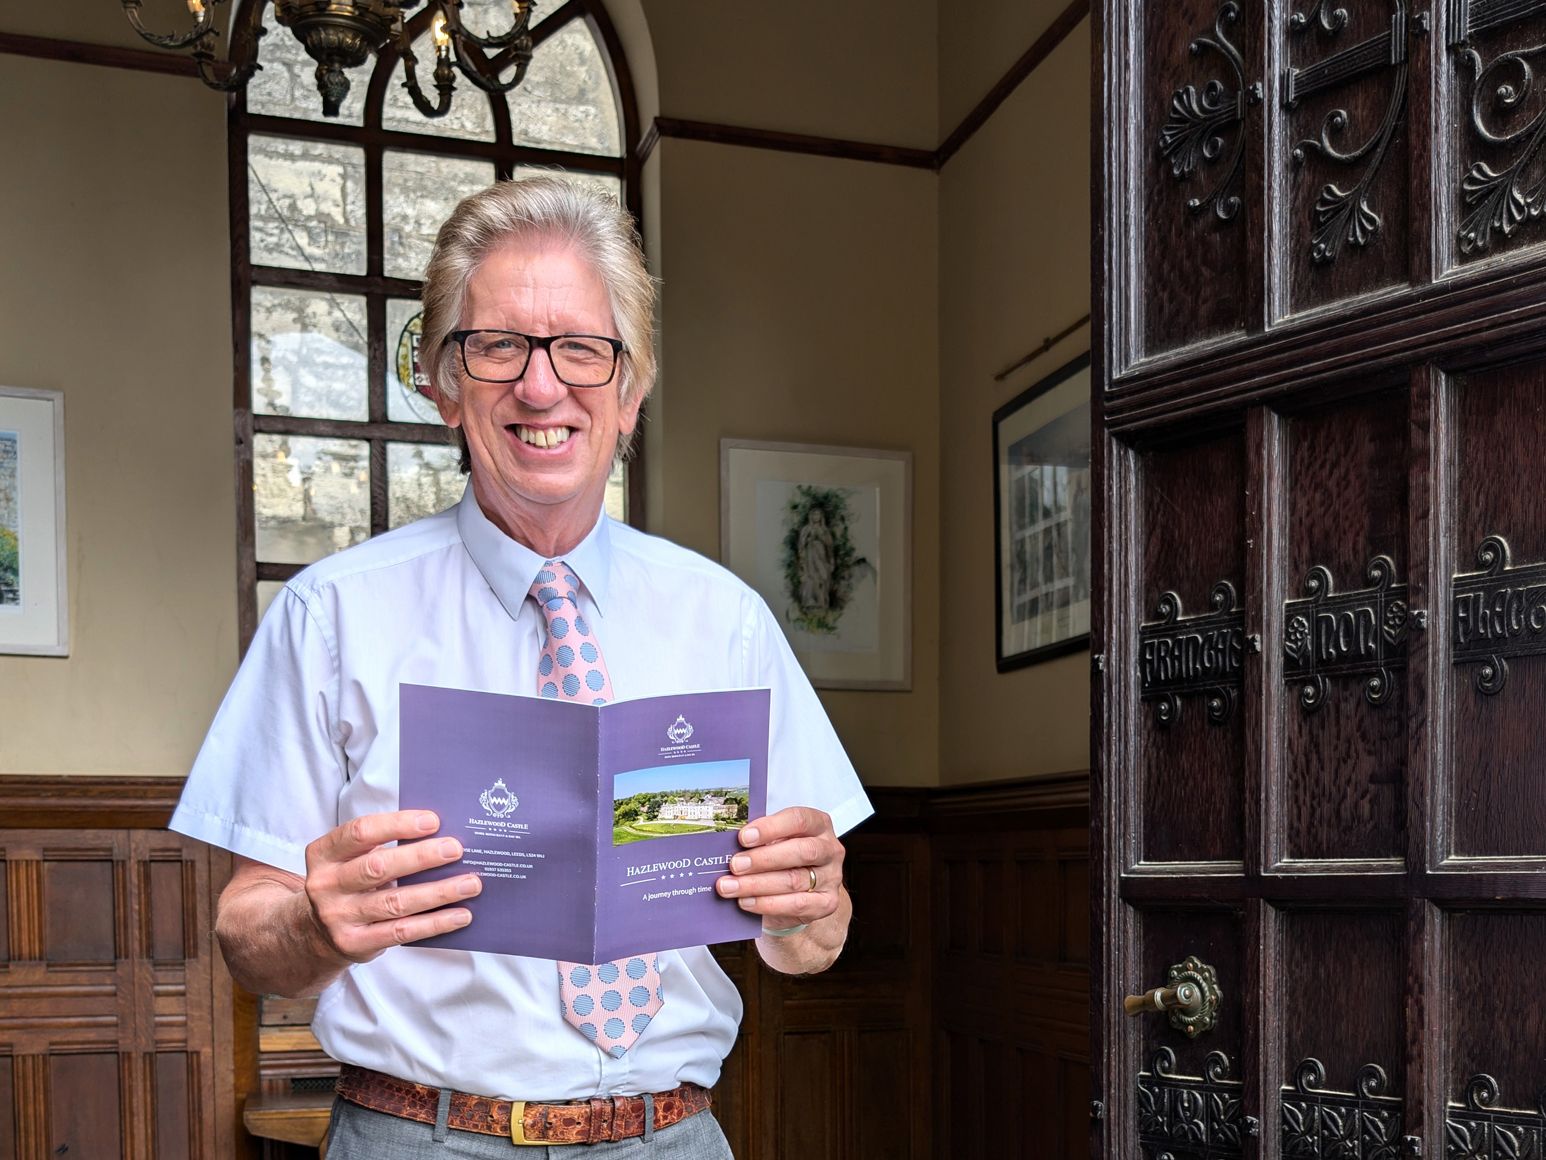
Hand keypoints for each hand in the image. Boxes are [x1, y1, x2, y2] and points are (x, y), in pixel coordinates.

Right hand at [302, 810, 481, 962]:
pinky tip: (460, 915)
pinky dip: (435, 923)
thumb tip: (442, 833)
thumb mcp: (351, 858)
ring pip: (395, 902)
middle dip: (421, 857)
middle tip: (456, 849)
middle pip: (378, 867)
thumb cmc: (349, 882)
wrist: (314, 932)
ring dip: (438, 892)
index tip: (433, 821)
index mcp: (324, 853)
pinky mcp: (354, 943)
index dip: (398, 824)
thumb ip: (383, 844)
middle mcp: (325, 884)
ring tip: (471, 884)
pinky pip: (401, 932)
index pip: (361, 831)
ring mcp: (338, 917)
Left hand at [715, 806, 844, 929]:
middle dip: (763, 859)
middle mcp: (830, 849)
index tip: (743, 837)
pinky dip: (767, 904)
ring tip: (730, 887)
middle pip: (801, 851)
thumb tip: (726, 844)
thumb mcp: (774, 841)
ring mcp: (832, 877)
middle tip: (734, 865)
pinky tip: (745, 902)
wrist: (800, 892)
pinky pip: (797, 905)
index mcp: (818, 824)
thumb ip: (759, 839)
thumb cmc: (783, 858)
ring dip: (757, 884)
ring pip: (795, 880)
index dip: (770, 827)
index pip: (799, 819)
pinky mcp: (828, 903)